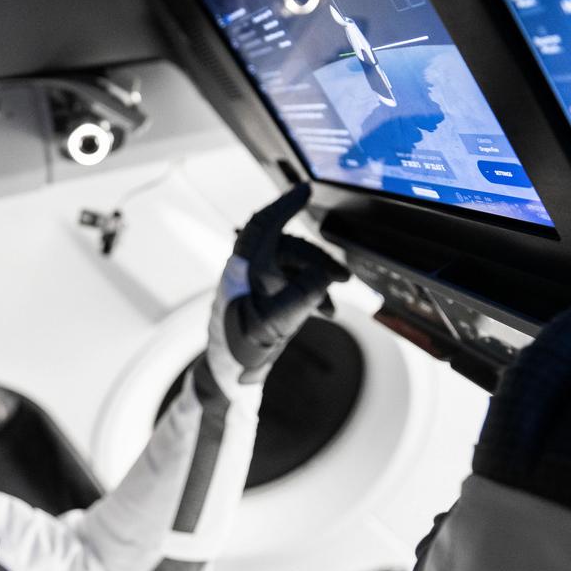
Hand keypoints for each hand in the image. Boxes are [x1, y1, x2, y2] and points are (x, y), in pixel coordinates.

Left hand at [211, 184, 349, 380]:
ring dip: (316, 280)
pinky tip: (325, 310)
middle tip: (343, 276)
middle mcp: (246, 271)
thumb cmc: (242, 350)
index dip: (285, 204)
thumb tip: (325, 272)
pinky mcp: (259, 302)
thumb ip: (307, 291)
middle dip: (317, 259)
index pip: (264, 223)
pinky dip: (309, 294)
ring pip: (291, 268)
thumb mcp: (280, 319)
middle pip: (287, 248)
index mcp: (244, 267)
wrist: (228, 379)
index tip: (305, 190)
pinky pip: (289, 286)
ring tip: (334, 301)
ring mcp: (252, 286)